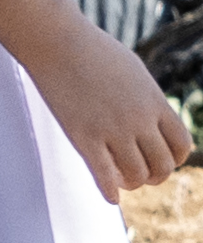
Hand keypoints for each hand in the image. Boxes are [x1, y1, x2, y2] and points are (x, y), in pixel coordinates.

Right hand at [35, 19, 191, 200]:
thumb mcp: (135, 73)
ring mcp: (112, 130)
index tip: (160, 160)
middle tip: (142, 177)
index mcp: (155, 102)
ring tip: (123, 182)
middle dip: (155, 177)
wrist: (59, 45)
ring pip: (136, 175)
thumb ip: (147, 98)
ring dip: (132, 184)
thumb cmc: (95, 54)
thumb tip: (152, 116)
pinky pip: (104, 176)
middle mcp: (139, 119)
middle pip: (161, 166)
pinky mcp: (84, 137)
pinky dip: (110, 192)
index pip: (181, 146)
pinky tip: (111, 197)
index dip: (174, 160)